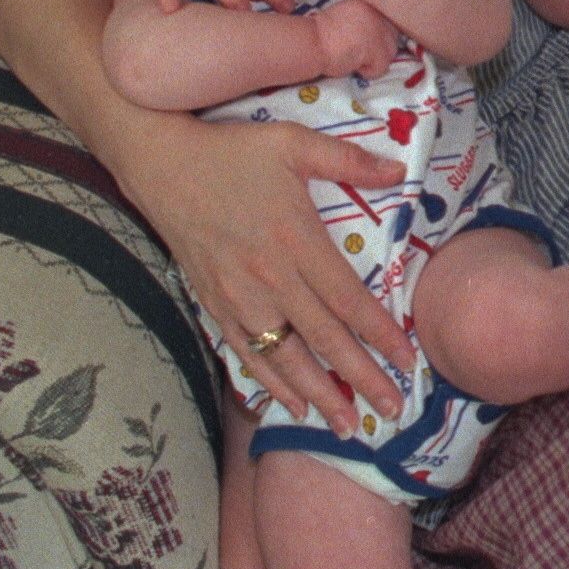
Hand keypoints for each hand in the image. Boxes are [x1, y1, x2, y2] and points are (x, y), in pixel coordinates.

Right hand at [128, 113, 415, 421]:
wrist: (159, 165)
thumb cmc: (231, 151)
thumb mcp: (293, 142)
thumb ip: (347, 159)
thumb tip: (397, 169)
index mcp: (295, 239)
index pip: (347, 299)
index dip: (380, 333)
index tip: (409, 360)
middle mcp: (269, 278)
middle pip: (324, 338)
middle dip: (361, 377)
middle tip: (392, 410)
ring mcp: (238, 297)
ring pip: (286, 357)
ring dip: (318, 394)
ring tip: (347, 426)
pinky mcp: (214, 304)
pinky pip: (248, 353)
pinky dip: (271, 383)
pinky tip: (293, 406)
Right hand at [307, 0, 403, 80]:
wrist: (311, 42)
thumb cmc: (319, 34)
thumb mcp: (344, 17)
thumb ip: (361, 21)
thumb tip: (371, 35)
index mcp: (367, 4)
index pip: (386, 21)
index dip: (378, 35)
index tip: (365, 43)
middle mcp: (377, 14)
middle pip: (392, 36)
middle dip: (379, 48)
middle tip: (360, 53)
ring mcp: (379, 31)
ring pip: (390, 52)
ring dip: (374, 60)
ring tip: (354, 58)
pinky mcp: (377, 49)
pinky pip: (381, 67)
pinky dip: (368, 71)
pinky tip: (352, 64)